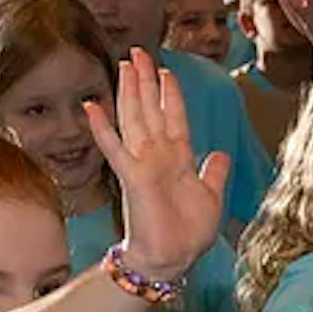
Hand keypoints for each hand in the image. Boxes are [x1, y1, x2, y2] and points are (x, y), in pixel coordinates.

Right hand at [88, 49, 228, 279]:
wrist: (171, 259)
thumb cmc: (188, 234)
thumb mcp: (211, 197)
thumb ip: (215, 173)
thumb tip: (220, 153)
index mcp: (179, 158)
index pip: (174, 117)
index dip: (170, 93)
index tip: (164, 69)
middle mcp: (159, 156)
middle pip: (151, 109)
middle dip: (146, 80)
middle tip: (138, 52)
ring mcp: (143, 163)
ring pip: (134, 119)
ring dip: (129, 91)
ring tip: (124, 65)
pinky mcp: (132, 176)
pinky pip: (114, 147)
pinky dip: (102, 127)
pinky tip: (92, 106)